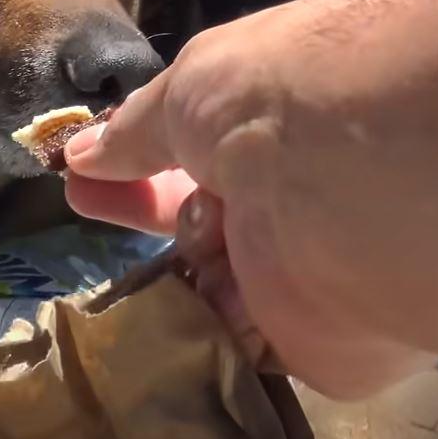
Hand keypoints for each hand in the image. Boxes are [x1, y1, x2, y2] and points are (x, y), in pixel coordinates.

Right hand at [64, 0, 436, 398]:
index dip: (138, 159)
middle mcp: (300, 196)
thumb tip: (82, 153)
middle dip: (147, 206)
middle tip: (83, 201)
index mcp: (283, 124)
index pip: (201, 149)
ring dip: (188, 264)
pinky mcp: (310, 344)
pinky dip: (206, 331)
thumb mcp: (188, 91)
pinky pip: (235, 346)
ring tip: (202, 240)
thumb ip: (135, 132)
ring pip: (214, 282)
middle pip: (205, 217)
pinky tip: (196, 306)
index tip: (83, 170)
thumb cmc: (271, 109)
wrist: (355, 185)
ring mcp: (307, 272)